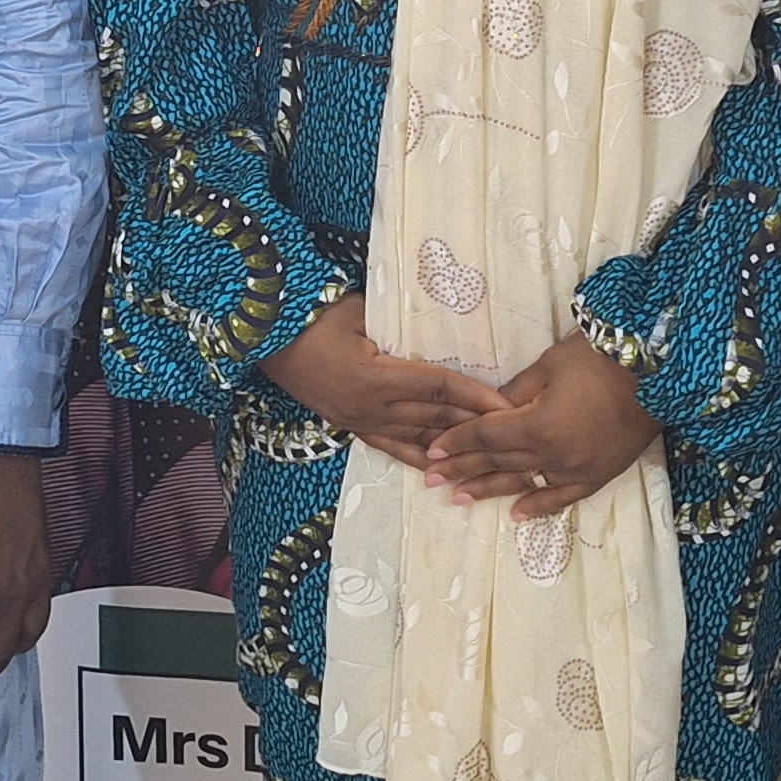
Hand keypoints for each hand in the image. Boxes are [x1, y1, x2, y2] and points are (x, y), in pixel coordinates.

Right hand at [269, 298, 505, 466]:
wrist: (269, 343)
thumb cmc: (313, 318)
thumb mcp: (358, 311)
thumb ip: (397, 325)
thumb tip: (436, 322)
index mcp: (376, 377)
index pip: (439, 386)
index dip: (474, 394)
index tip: (505, 402)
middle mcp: (373, 407)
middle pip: (436, 416)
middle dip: (476, 423)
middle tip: (512, 429)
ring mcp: (362, 422)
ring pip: (418, 437)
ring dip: (454, 445)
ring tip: (488, 454)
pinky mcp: (353, 427)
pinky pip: (392, 447)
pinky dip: (419, 457)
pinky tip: (440, 469)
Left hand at [422, 335, 658, 518]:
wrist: (658, 371)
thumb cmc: (600, 359)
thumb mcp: (549, 366)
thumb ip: (515, 393)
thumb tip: (490, 408)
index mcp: (538, 425)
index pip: (486, 436)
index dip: (457, 441)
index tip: (431, 449)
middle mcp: (553, 455)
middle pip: (498, 461)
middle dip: (461, 468)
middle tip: (430, 479)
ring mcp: (576, 469)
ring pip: (523, 482)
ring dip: (489, 489)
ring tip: (459, 498)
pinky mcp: (598, 475)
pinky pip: (562, 497)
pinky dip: (538, 506)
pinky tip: (516, 513)